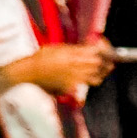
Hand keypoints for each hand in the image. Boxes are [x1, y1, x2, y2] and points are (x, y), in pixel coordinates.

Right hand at [0, 38, 116, 94]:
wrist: (27, 73)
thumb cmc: (40, 58)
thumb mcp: (58, 48)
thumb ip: (75, 50)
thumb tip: (91, 48)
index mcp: (72, 55)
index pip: (96, 51)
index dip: (104, 49)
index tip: (105, 48)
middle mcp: (75, 67)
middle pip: (100, 65)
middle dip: (107, 62)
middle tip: (109, 59)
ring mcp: (74, 80)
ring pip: (96, 77)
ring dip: (100, 73)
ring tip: (100, 69)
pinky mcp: (70, 89)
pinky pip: (84, 85)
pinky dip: (86, 81)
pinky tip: (82, 77)